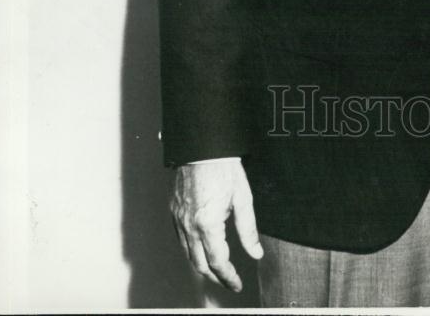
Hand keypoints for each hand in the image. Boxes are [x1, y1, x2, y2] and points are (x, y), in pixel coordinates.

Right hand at [170, 158, 262, 292]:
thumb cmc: (224, 167)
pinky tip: (203, 247)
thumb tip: (256, 252)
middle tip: (229, 280)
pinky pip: (181, 240)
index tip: (237, 283)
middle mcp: (189, 225)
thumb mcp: (243, 198)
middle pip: (200, 264)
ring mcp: (179, 219)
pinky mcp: (174, 211)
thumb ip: (248, 229)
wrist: (203, 147)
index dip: (228, 277)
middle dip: (215, 276)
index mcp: (207, 224)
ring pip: (188, 254)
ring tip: (218, 269)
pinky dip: (192, 250)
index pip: (217, 262)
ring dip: (203, 265)